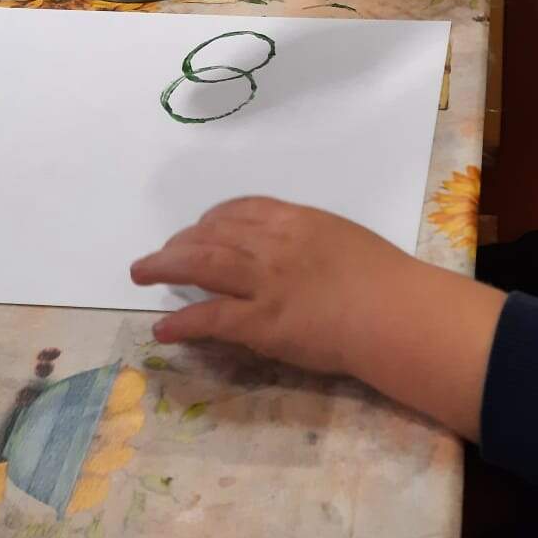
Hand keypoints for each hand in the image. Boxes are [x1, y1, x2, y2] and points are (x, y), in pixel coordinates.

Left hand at [133, 197, 415, 374]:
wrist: (395, 311)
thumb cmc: (385, 279)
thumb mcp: (345, 240)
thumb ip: (312, 242)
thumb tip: (293, 254)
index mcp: (298, 221)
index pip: (242, 209)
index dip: (213, 218)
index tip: (200, 226)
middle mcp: (274, 244)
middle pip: (214, 233)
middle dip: (181, 240)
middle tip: (161, 253)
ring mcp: (265, 283)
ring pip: (202, 264)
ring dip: (166, 266)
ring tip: (142, 272)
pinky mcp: (262, 322)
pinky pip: (211, 317)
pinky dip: (183, 322)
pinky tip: (163, 329)